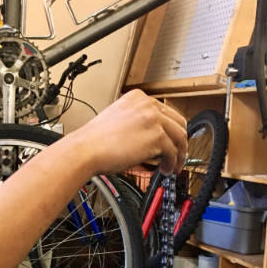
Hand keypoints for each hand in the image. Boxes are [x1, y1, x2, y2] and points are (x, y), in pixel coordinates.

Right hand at [71, 90, 186, 175]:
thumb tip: (150, 135)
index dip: (171, 129)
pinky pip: (173, 152)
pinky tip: (165, 169)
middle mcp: (147, 105)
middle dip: (180, 141)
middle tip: (177, 154)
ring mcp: (153, 119)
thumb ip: (136, 121)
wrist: (86, 150)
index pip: (166, 111)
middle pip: (178, 122)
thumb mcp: (117, 119)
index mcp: (138, 98)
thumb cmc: (95, 140)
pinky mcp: (156, 136)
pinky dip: (172, 163)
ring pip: (180, 137)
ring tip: (173, 166)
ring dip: (179, 155)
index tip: (171, 140)